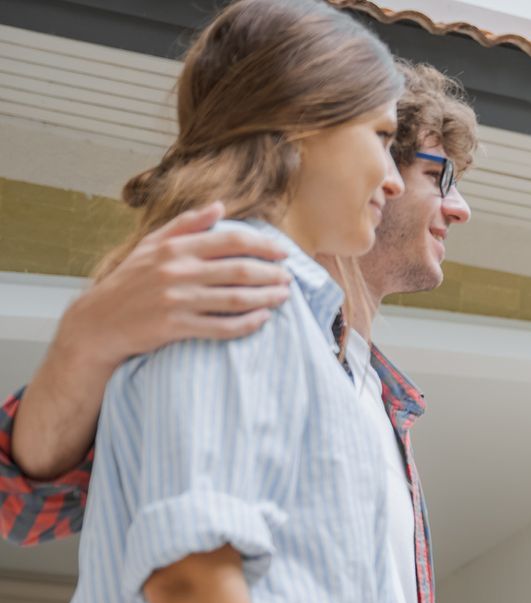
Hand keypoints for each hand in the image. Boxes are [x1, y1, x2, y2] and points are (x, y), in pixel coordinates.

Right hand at [64, 201, 290, 367]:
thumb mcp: (151, 245)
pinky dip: (247, 323)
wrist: (99, 320)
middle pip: (239, 270)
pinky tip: (263, 320)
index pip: (230, 241)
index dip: (263, 246)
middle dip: (271, 273)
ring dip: (266, 298)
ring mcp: (177, 299)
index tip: (283, 252)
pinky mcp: (175, 326)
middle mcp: (177, 271)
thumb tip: (219, 206)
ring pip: (235, 298)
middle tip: (289, 278)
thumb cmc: (130, 281)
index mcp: (175, 248)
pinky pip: (222, 326)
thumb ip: (186, 224)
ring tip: (283, 296)